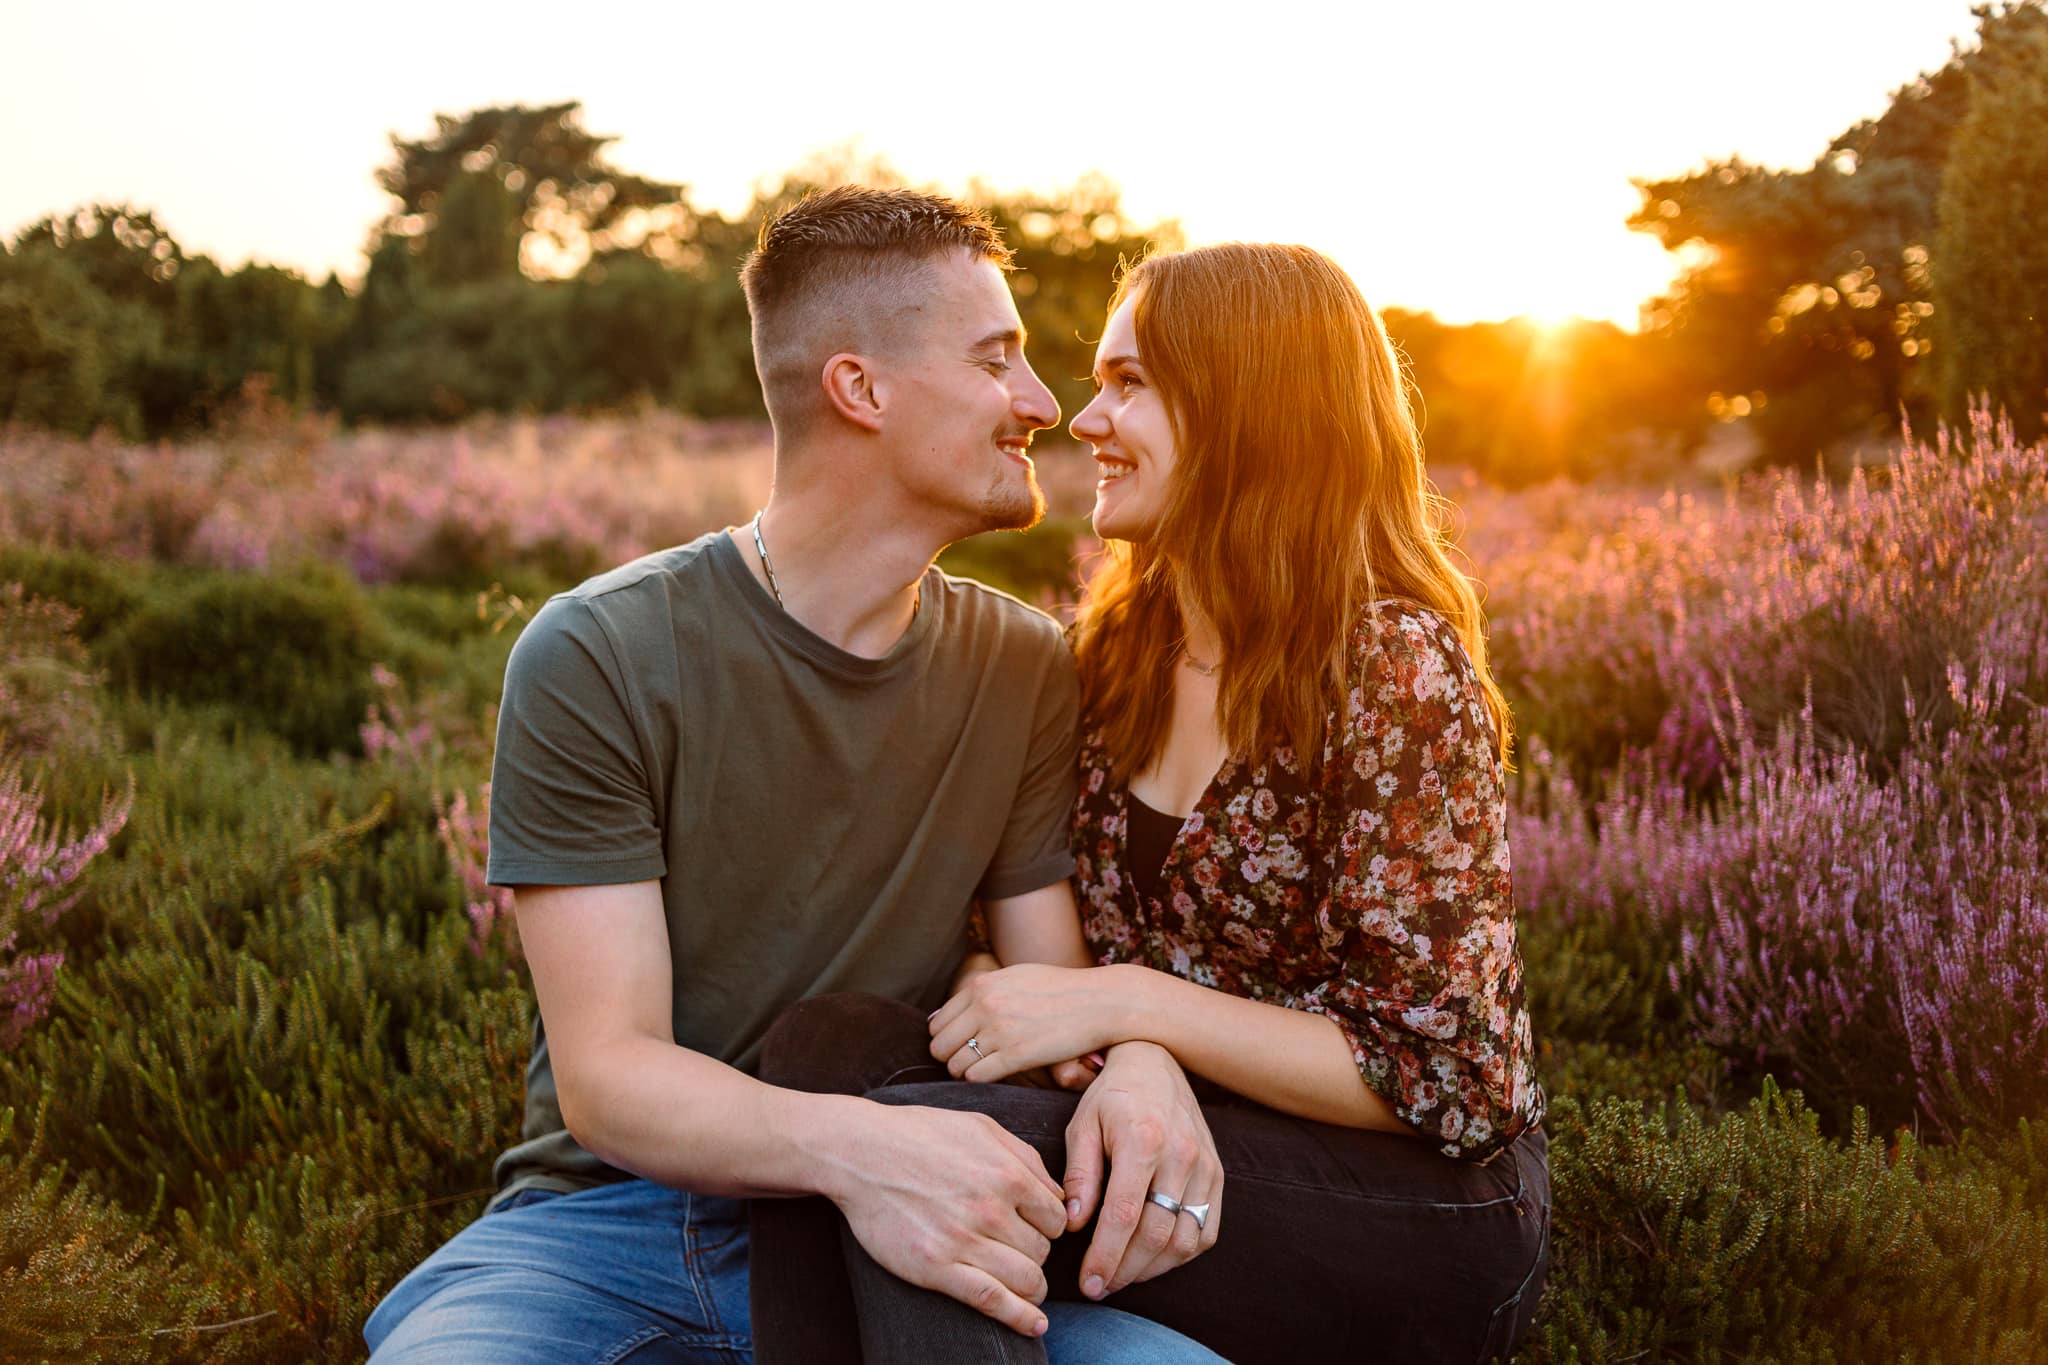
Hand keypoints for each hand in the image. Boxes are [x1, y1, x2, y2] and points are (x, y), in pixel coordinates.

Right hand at [831, 1101, 1068, 1338]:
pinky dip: (1019, 1318)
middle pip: (1042, 1251)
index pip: (1056, 1218)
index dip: (1050, 1227)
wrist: (860, 1152)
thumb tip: (1056, 1195)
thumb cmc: (921, 1135)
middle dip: (1036, 1253)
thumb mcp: (982, 1128)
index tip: (1035, 1229)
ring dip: (1030, 1285)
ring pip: (1025, 1279)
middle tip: (1017, 1250)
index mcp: (1007, 1173)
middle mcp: (991, 1209)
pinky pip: (992, 1301)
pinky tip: (1034, 1324)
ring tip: (1024, 1284)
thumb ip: (1026, 1158)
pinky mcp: (937, 1268)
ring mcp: (963, 1241)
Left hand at [929, 964, 1123, 1081]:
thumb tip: (940, 1015)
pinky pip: (976, 1076)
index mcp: (982, 985)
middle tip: (966, 1063)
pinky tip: (994, 1076)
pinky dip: (978, 1081)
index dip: (946, 1039)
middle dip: (949, 1058)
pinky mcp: (1016, 1055)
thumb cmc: (1058, 990)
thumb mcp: (1014, 977)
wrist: (1097, 1001)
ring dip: (964, 1072)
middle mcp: (985, 1005)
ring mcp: (999, 1030)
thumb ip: (981, 992)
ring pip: (955, 1064)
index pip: (937, 1022)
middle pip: (939, 1045)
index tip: (959, 1047)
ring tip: (980, 1071)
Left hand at [1061, 1041, 1222, 1298]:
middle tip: (1099, 1288)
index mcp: (1143, 1140)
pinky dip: (1180, 1255)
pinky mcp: (1218, 1175)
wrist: (1156, 1062)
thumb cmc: (1112, 1097)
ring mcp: (1206, 1166)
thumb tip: (1073, 1226)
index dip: (1105, 1257)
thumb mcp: (1082, 1126)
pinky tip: (1152, 1259)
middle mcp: (1182, 1155)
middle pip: (1156, 1234)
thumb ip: (1079, 1176)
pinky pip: (1206, 1231)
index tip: (1087, 1284)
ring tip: (1121, 1276)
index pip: (1124, 1215)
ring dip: (1151, 1268)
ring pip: (1184, 1240)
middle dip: (1124, 1270)